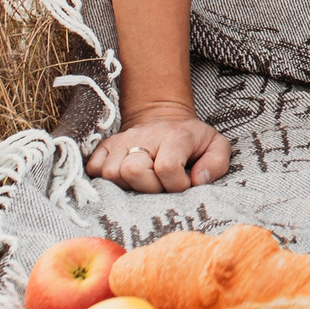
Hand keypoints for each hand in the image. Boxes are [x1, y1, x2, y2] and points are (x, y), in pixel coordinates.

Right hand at [87, 108, 230, 192]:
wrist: (166, 120)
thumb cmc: (192, 141)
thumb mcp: (216, 146)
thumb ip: (216, 163)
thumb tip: (197, 180)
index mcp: (175, 136)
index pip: (166, 167)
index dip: (175, 185)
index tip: (182, 185)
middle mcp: (144, 136)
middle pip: (133, 170)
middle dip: (148, 188)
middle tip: (160, 185)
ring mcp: (122, 140)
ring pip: (111, 173)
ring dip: (128, 186)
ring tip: (145, 182)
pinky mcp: (105, 146)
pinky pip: (93, 169)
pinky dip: (106, 180)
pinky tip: (126, 179)